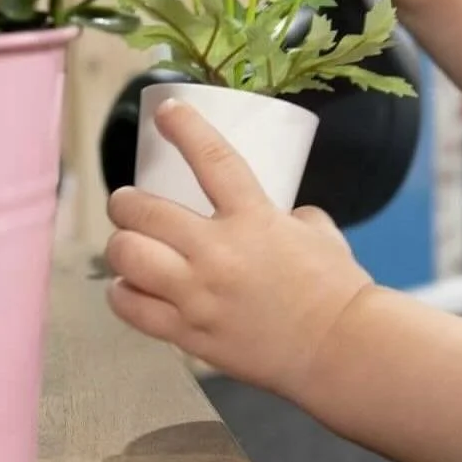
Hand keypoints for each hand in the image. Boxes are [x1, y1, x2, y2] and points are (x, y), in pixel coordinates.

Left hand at [104, 99, 374, 401]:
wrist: (340, 349)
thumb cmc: (337, 287)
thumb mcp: (317, 232)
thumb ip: (290, 215)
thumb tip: (280, 214)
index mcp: (253, 218)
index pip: (211, 158)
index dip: (184, 128)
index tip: (166, 112)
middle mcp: (218, 253)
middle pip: (143, 212)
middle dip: (126, 202)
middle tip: (128, 204)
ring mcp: (199, 296)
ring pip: (127, 257)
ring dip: (120, 246)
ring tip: (126, 246)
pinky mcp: (189, 334)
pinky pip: (133, 309)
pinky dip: (123, 294)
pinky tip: (128, 288)